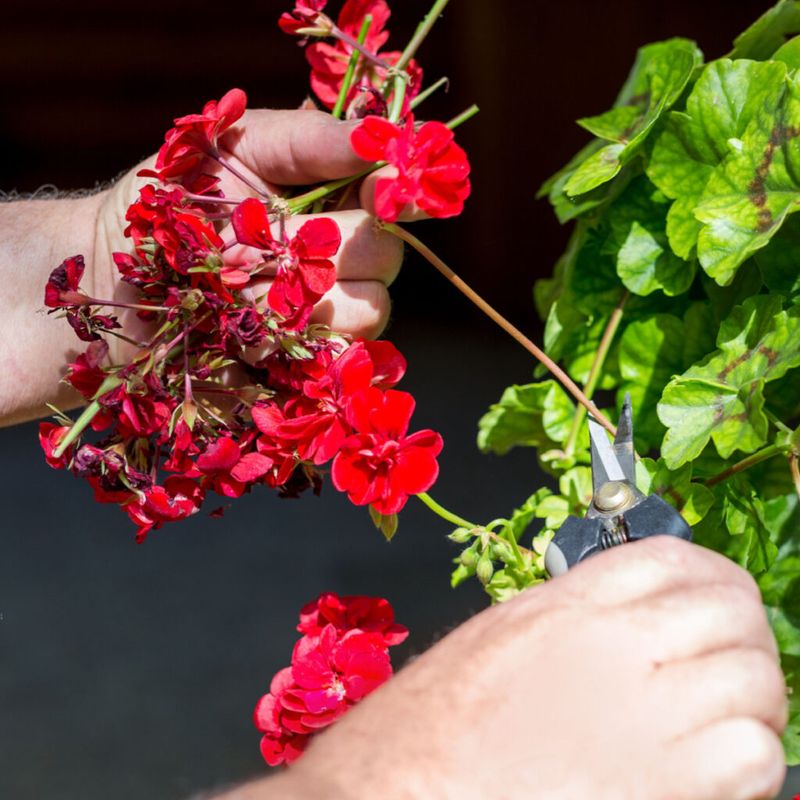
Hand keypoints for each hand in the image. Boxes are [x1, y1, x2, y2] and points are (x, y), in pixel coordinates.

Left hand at [92, 108, 406, 361]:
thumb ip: (310, 138)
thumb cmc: (171, 197)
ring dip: (298, 298)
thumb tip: (383, 137)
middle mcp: (339, 258)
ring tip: (238, 286)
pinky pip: (329, 360)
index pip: (395, 196)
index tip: (391, 191)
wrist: (113, 274)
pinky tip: (243, 331)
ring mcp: (325, 315)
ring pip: (367, 312)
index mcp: (334, 198)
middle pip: (386, 257)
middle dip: (328, 246)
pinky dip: (285, 344)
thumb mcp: (233, 145)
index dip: (400, 193)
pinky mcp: (302, 363)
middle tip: (263, 240)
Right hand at [261, 537, 785, 799]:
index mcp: (565, 609)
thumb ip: (570, 620)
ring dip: (752, 698)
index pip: (672, 559)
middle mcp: (612, 651)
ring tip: (728, 719)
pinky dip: (754, 758)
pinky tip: (718, 768)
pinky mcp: (667, 790)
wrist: (401, 796)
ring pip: (754, 682)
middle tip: (731, 659)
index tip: (716, 595)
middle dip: (742, 632)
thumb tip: (632, 616)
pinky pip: (755, 757)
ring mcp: (644, 720)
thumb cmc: (428, 732)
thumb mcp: (494, 642)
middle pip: (728, 610)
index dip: (709, 574)